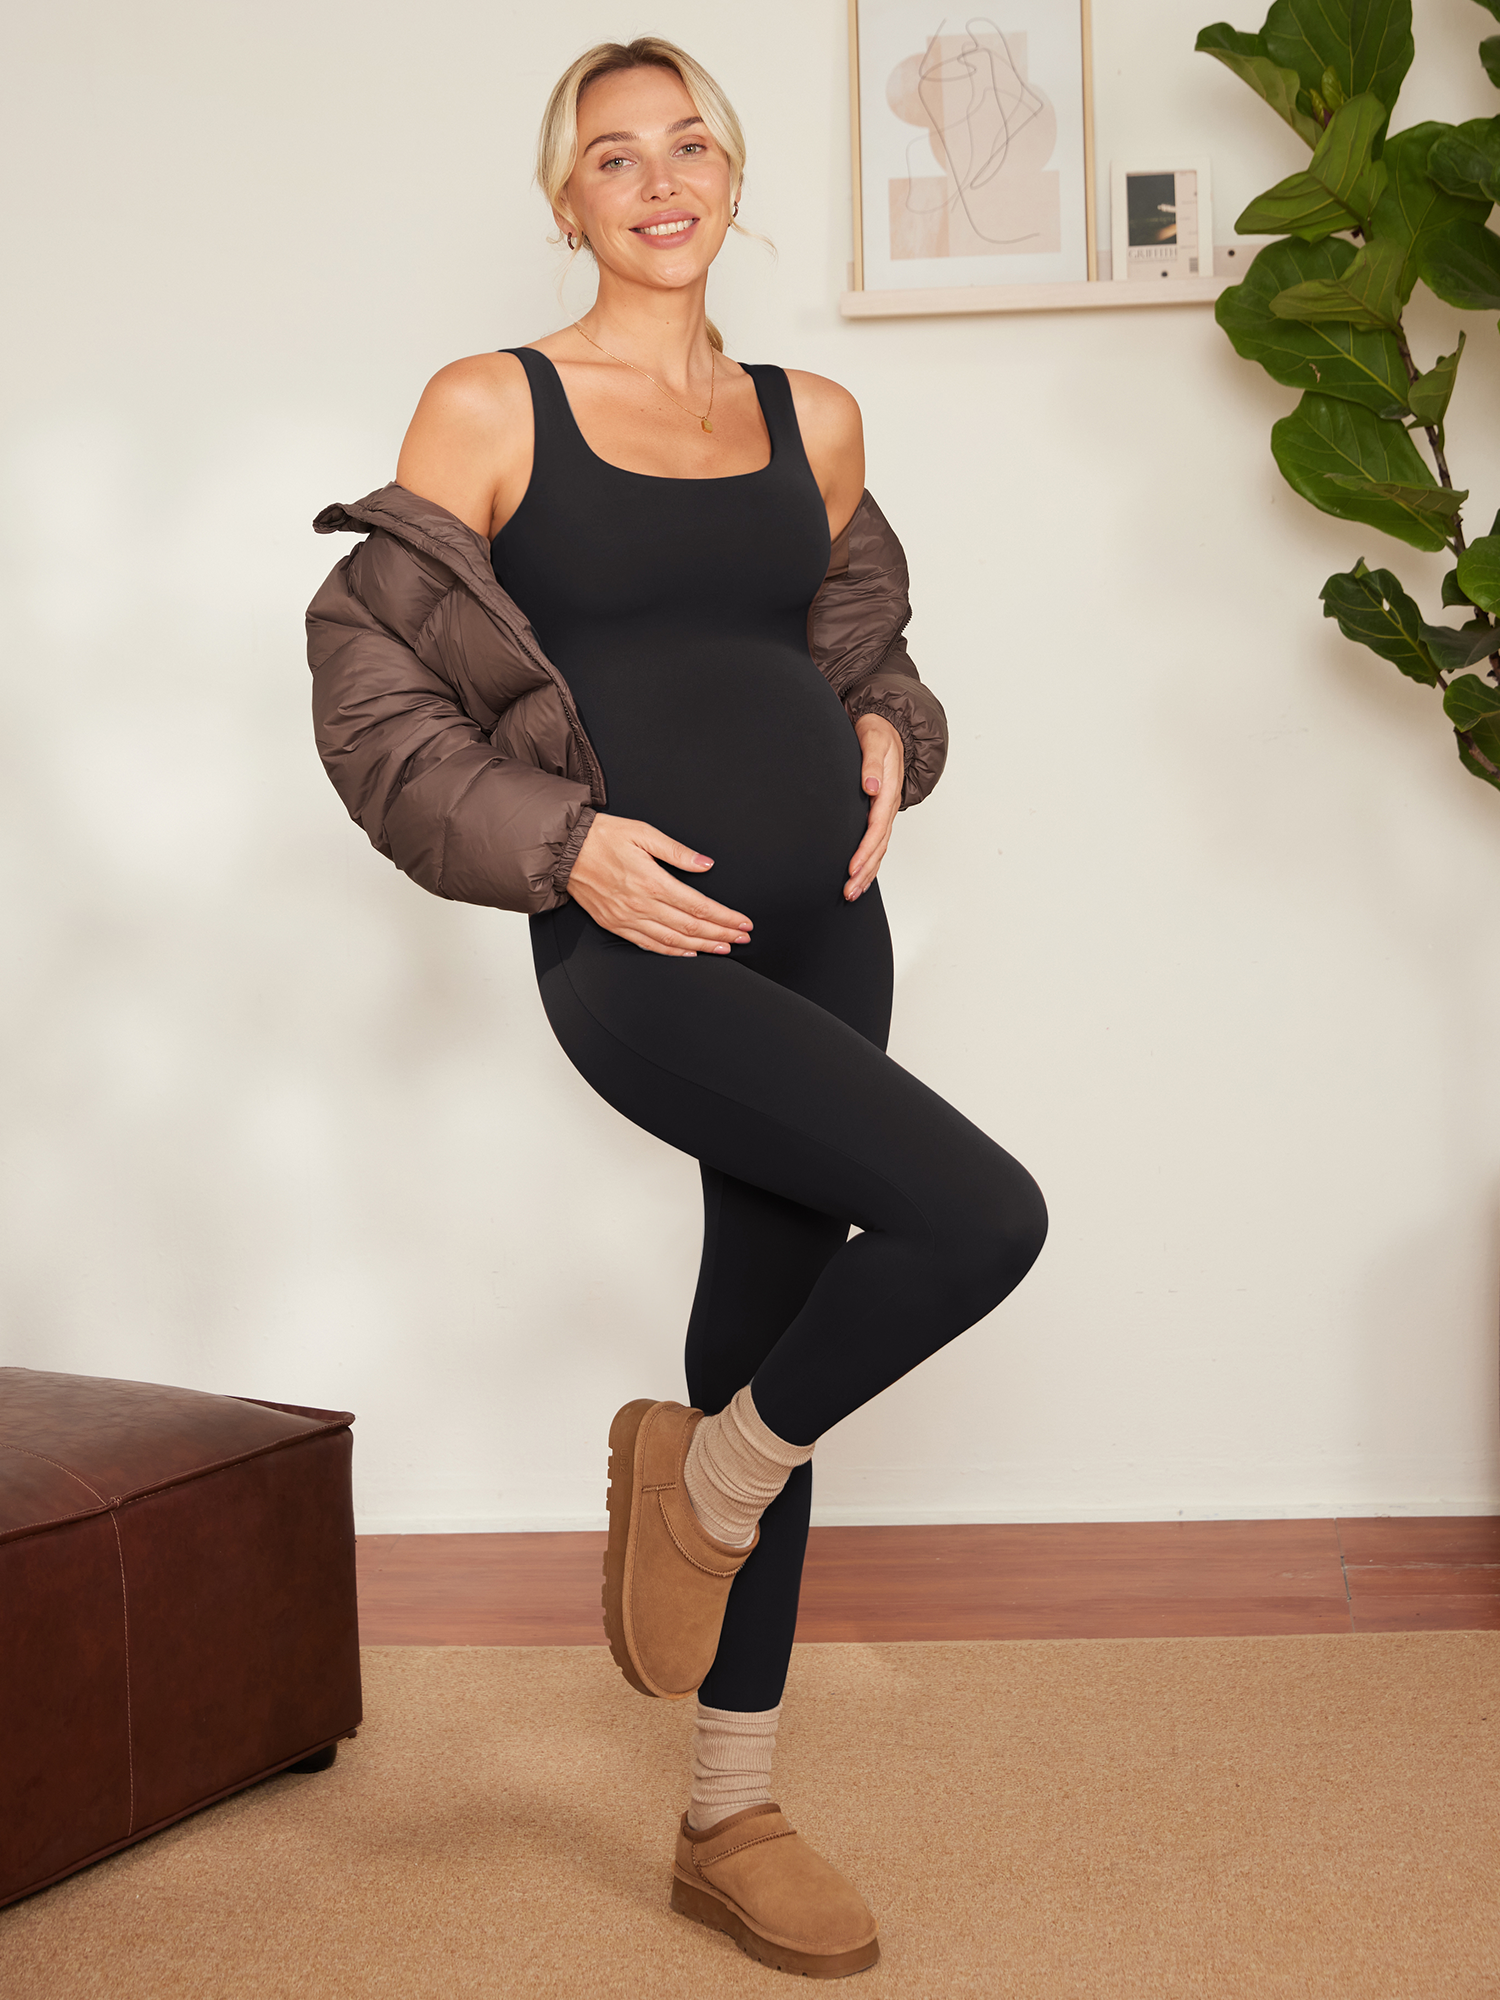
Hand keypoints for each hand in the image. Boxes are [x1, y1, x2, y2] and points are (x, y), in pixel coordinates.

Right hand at [566, 814, 752, 956]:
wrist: (566, 850)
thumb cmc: (604, 836)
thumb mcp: (643, 832)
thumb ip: (677, 851)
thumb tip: (706, 864)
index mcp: (651, 880)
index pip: (697, 905)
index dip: (724, 916)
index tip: (742, 922)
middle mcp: (640, 904)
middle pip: (689, 926)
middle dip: (720, 934)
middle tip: (742, 938)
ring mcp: (626, 918)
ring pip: (671, 940)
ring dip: (701, 946)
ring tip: (723, 948)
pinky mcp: (615, 924)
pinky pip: (647, 944)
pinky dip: (671, 952)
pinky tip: (688, 953)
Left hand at [845, 714, 904, 900]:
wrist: (889, 730)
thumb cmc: (879, 734)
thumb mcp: (874, 739)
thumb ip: (872, 762)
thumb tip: (872, 786)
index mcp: (888, 792)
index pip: (876, 828)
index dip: (864, 851)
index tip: (852, 868)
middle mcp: (888, 806)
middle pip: (879, 847)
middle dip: (865, 871)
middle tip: (849, 891)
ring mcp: (885, 813)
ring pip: (879, 850)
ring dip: (867, 873)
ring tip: (851, 893)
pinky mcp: (879, 815)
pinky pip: (877, 844)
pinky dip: (870, 864)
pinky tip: (860, 878)